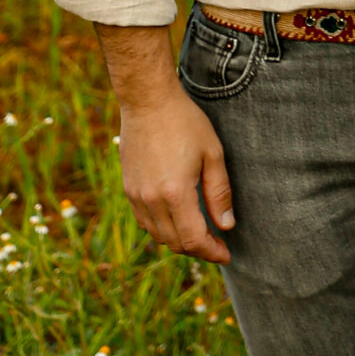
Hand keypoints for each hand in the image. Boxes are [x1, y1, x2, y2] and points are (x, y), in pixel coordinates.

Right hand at [96, 24, 235, 262]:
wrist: (148, 101)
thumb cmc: (185, 122)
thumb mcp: (213, 153)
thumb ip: (220, 193)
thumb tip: (226, 225)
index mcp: (175, 193)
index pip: (193, 240)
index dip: (211, 252)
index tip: (226, 254)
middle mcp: (152, 200)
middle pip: (175, 243)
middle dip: (198, 249)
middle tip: (218, 244)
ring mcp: (136, 196)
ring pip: (158, 236)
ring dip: (180, 240)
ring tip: (200, 233)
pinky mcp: (128, 189)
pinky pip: (145, 222)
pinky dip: (162, 228)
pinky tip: (178, 219)